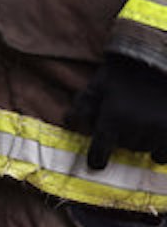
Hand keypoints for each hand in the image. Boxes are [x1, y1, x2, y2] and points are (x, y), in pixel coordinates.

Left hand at [67, 53, 166, 168]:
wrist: (156, 63)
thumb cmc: (124, 74)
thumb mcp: (97, 85)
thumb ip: (83, 106)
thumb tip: (69, 122)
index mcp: (113, 117)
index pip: (100, 150)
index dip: (97, 158)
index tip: (95, 164)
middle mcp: (136, 128)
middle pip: (123, 147)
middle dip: (120, 138)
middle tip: (123, 121)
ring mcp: (158, 132)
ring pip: (143, 151)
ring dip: (139, 142)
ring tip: (139, 121)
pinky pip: (162, 156)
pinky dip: (158, 149)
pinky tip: (154, 133)